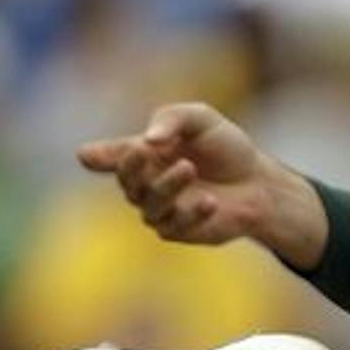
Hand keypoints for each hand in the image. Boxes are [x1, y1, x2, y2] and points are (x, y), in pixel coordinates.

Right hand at [77, 103, 328, 266]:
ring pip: (149, 206)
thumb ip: (172, 119)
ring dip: (166, 186)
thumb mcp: (201, 119)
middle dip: (132, 168)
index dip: (100, 157)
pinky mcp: (180, 231)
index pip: (112, 158)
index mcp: (143, 154)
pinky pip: (174, 226)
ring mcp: (161, 209)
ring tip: (189, 168)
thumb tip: (148, 141)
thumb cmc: (226, 147)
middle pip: (126, 183)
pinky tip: (210, 201)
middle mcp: (146, 183)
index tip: (90, 155)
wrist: (259, 182)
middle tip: (146, 151)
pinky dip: (191, 213)